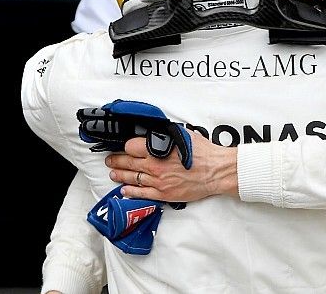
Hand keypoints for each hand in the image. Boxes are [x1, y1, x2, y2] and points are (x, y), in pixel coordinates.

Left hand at [105, 129, 238, 201]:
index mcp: (158, 150)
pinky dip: (130, 192)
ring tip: (113, 173)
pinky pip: (142, 193)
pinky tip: (124, 190)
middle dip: (116, 161)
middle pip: (127, 163)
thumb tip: (156, 132)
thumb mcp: (183, 135)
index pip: (131, 147)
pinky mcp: (163, 194)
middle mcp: (154, 166)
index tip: (122, 147)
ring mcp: (157, 182)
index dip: (125, 146)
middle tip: (110, 160)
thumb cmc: (204, 154)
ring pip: (132, 179)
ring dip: (120, 176)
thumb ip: (166, 135)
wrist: (216, 171)